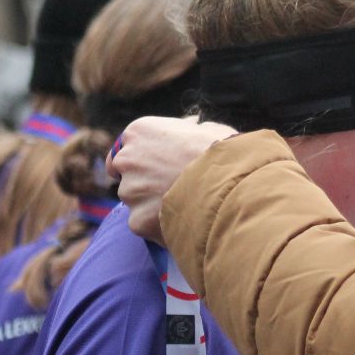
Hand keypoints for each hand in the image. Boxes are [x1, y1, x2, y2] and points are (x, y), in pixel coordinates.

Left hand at [107, 116, 236, 240]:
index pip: (125, 148)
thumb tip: (194, 128)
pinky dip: (160, 226)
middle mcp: (127, 159)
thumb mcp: (209, 129)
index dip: (141, 159)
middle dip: (144, 183)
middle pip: (126, 176)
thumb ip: (190, 130)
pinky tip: (183, 222)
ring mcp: (130, 192)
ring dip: (153, 205)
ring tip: (184, 206)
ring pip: (136, 202)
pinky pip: (145, 225)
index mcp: (139, 131)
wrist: (229, 186)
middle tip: (171, 189)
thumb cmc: (223, 153)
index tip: (155, 168)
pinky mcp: (137, 220)